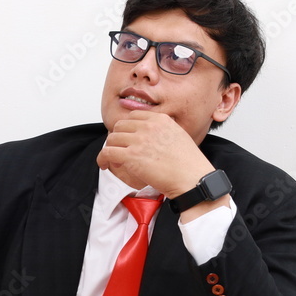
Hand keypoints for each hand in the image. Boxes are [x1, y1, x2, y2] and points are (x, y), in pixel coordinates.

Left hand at [96, 111, 212, 197]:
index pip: (133, 116)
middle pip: (120, 126)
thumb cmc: (189, 164)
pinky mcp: (131, 156)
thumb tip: (146, 136)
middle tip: (120, 150)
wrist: (192, 179)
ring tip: (115, 160)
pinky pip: (107, 152)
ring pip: (111, 139)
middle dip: (118, 138)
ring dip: (110, 149)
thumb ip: (161, 131)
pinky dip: (102, 159)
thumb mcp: (178, 136)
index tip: (127, 138)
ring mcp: (139, 140)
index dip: (127, 128)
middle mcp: (148, 127)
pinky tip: (105, 165)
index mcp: (160, 119)